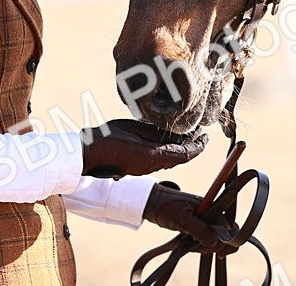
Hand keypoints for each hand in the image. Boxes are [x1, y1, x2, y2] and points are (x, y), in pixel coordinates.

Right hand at [81, 119, 207, 177]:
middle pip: (180, 156)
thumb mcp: (135, 131)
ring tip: (189, 130)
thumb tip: (176, 133)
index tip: (206, 136)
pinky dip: (169, 147)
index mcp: (155, 157)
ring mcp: (146, 165)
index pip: (186, 154)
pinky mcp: (139, 163)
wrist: (89, 152)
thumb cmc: (109, 140)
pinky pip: (160, 157)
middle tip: (200, 130)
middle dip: (192, 144)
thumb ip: (155, 132)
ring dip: (181, 145)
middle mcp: (153, 164)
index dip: (199, 146)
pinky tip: (169, 136)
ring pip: (171, 157)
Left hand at [143, 183, 235, 254]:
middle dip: (213, 246)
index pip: (229, 227)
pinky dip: (197, 245)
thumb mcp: (182, 219)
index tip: (216, 252)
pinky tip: (185, 245)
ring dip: (202, 246)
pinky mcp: (197, 225)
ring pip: (213, 239)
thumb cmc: (165, 206)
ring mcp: (204, 219)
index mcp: (211, 206)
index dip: (225, 242)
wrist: (151, 203)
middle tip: (197, 247)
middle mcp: (211, 212)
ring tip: (186, 245)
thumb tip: (215, 242)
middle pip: (224, 235)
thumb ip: (200, 230)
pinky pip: (204, 239)